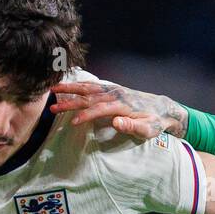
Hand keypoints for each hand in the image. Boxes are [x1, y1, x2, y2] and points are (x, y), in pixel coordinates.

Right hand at [50, 80, 188, 140]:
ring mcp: (113, 90)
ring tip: (52, 90)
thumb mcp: (148, 129)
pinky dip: (79, 84)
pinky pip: (92, 85)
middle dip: (69, 102)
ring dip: (70, 89)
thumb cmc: (155, 122)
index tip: (72, 122)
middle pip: (88, 97)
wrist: (162, 108)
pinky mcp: (112, 89)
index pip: (99, 109)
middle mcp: (115, 94)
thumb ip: (133, 126)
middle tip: (52, 108)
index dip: (85, 115)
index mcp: (122, 105)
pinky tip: (68, 85)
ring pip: (87, 88)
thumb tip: (116, 122)